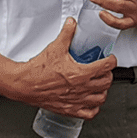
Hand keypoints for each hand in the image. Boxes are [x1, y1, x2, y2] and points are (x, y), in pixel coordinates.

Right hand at [0, 18, 115, 118]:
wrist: (24, 84)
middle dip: (108, 74)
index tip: (110, 58)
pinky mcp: (70, 110)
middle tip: (104, 70)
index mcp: (80, 73)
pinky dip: (94, 107)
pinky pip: (90, 113)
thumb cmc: (38, 69)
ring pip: (101, 98)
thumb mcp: (55, 47)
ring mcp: (76, 101)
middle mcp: (81, 89)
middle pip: (107, 83)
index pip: (107, 67)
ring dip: (103, 91)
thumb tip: (72, 23)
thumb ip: (67, 33)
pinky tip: (91, 101)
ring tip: (99, 85)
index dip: (112, 60)